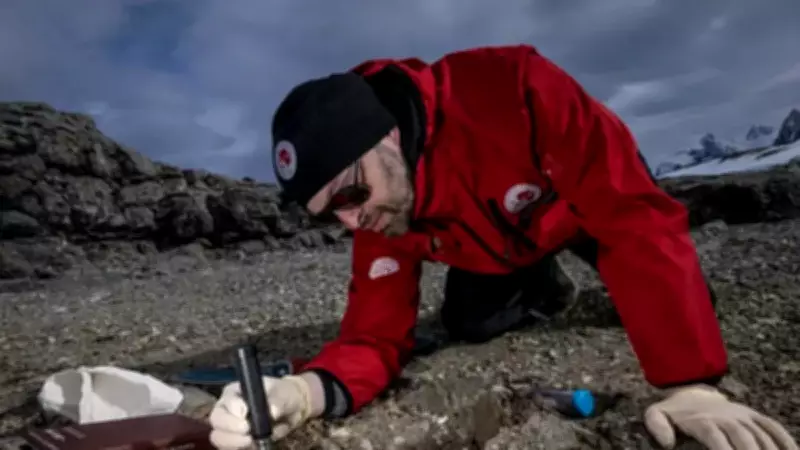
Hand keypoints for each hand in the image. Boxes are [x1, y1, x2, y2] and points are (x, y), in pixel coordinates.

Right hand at [208, 374, 316, 448]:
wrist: (291, 410)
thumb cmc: (282, 395)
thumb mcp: (282, 393)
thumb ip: (276, 400)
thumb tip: (272, 411)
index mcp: (234, 392)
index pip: (226, 400)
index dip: (234, 408)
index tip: (245, 413)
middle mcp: (227, 409)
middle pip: (216, 420)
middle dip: (231, 427)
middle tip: (247, 430)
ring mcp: (229, 428)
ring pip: (219, 438)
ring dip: (234, 442)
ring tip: (251, 440)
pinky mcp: (236, 442)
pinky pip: (230, 449)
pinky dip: (241, 448)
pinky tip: (255, 445)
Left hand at [644, 384, 797, 449]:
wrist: (692, 392)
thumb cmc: (674, 412)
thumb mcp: (656, 415)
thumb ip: (657, 426)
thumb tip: (667, 443)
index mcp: (703, 420)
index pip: (715, 437)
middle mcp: (726, 417)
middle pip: (743, 438)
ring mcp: (743, 416)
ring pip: (760, 435)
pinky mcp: (754, 416)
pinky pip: (773, 427)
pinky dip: (784, 440)